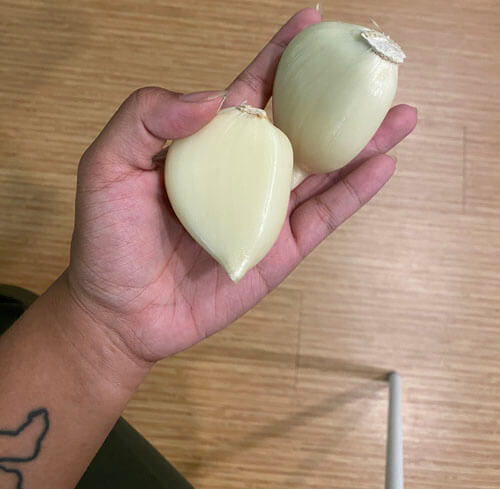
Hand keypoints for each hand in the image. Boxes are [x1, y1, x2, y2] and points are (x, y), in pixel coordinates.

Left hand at [65, 8, 416, 364]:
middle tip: (375, 67)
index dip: (282, 56)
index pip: (252, 91)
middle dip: (338, 97)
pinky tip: (382, 165)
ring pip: (323, 169)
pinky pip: (324, 216)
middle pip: (300, 126)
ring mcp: (266, 211)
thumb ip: (146, 117)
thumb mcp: (106, 167)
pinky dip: (354, 192)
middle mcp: (243, 173)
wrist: (123, 311)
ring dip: (362, 142)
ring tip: (399, 114)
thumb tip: (214, 96)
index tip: (315, 23)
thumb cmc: (109, 241)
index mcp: (207, 146)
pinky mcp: (281, 250)